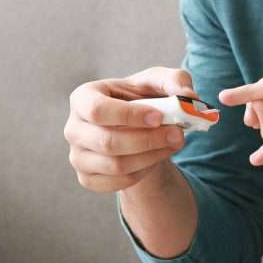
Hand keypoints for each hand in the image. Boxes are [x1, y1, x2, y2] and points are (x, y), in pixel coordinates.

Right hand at [64, 66, 197, 192]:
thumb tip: (188, 95)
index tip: (159, 117)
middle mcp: (73, 127)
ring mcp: (77, 156)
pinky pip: (117, 182)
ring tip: (173, 143)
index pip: (97, 110)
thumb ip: (175, 80)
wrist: (135, 127)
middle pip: (107, 142)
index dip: (128, 116)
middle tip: (178, 134)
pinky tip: (156, 157)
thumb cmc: (143, 98)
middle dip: (148, 140)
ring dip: (151, 156)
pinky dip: (143, 172)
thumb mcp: (160, 81)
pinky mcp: (87, 178)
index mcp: (83, 97)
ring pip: (116, 165)